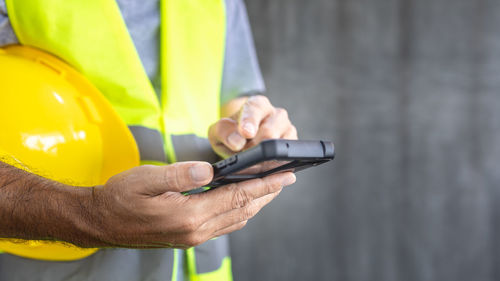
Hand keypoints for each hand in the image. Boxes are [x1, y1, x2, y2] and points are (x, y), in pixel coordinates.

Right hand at [84, 162, 295, 248]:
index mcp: (189, 215)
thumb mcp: (146, 178)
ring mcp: (193, 237)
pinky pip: (224, 225)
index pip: (237, 196)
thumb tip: (209, 168)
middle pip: (242, 209)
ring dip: (256, 203)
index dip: (264, 185)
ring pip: (236, 219)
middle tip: (287, 178)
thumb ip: (180, 173)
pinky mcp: (188, 237)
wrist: (100, 223)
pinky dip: (240, 212)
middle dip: (267, 193)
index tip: (285, 175)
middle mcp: (196, 231)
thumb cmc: (119, 198)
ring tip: (271, 189)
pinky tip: (244, 203)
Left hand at [209, 95, 297, 157]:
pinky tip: (262, 167)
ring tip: (250, 162)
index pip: (256, 109)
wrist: (240, 145)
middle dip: (253, 147)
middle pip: (269, 131)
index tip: (245, 133)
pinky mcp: (292, 147)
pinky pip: (286, 157)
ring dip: (263, 158)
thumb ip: (223, 131)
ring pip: (280, 145)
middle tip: (242, 155)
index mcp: (258, 105)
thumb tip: (237, 142)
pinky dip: (272, 165)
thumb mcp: (218, 131)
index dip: (250, 121)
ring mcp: (287, 130)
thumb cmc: (230, 135)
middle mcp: (276, 115)